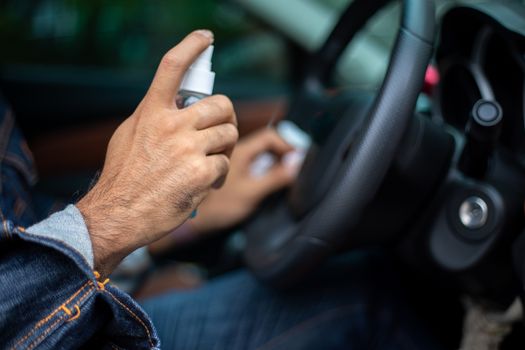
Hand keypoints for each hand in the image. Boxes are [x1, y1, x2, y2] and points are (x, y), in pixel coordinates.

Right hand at [77, 30, 237, 276]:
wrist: (118, 216)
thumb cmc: (123, 178)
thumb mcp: (128, 136)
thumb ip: (153, 117)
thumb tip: (174, 105)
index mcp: (151, 113)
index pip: (172, 68)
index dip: (191, 47)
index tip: (205, 37)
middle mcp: (172, 126)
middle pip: (221, 105)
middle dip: (226, 118)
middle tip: (220, 131)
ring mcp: (189, 149)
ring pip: (229, 134)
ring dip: (224, 149)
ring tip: (210, 163)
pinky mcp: (202, 172)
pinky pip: (225, 164)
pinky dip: (219, 175)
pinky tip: (205, 183)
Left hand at [190, 128, 297, 233]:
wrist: (192, 221)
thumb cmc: (218, 207)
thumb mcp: (251, 193)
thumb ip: (274, 177)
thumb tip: (296, 162)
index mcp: (239, 151)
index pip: (268, 137)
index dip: (286, 145)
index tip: (297, 159)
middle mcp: (233, 151)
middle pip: (263, 141)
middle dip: (280, 151)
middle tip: (292, 167)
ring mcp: (229, 161)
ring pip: (256, 152)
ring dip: (271, 160)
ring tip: (281, 175)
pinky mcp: (227, 172)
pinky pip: (248, 162)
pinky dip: (260, 167)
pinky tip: (265, 181)